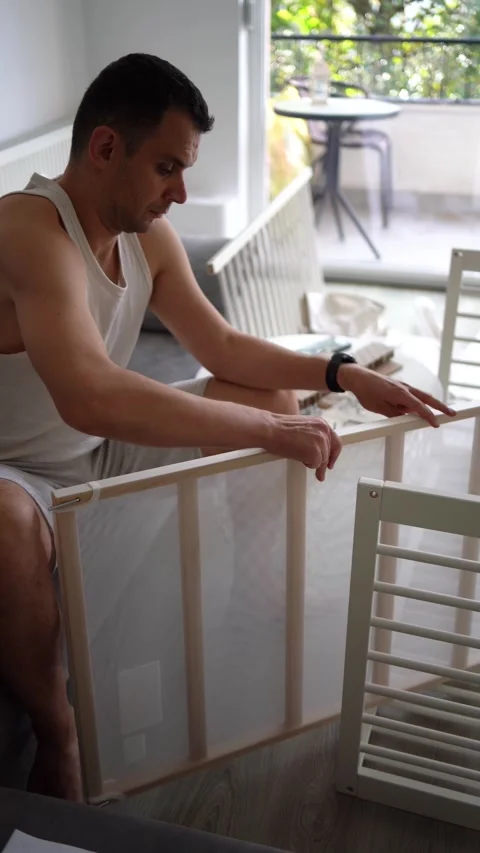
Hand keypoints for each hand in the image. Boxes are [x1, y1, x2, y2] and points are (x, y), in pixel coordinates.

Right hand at [266, 414, 341, 481]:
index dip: (333, 454)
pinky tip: (297, 457)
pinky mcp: (316, 453)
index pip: (334, 441)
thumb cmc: (279, 429)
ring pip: (322, 460)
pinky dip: (307, 465)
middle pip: (330, 452)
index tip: (330, 462)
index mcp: (321, 423)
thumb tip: (316, 450)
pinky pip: (315, 465)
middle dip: (325, 464)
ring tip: (299, 458)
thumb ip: (313, 436)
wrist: (270, 430)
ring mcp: (321, 442)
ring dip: (312, 463)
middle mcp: (324, 431)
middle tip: (321, 473)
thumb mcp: (302, 428)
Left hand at [339, 364, 455, 426]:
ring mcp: (403, 386)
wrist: (357, 377)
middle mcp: (405, 388)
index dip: (429, 416)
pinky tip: (421, 409)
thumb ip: (395, 413)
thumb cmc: (366, 392)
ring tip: (443, 412)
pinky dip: (421, 401)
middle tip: (452, 414)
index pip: (419, 407)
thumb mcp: (379, 408)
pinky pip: (414, 395)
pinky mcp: (400, 386)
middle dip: (441, 406)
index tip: (436, 424)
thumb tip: (408, 417)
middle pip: (427, 398)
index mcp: (400, 393)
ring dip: (433, 403)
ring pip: (422, 395)